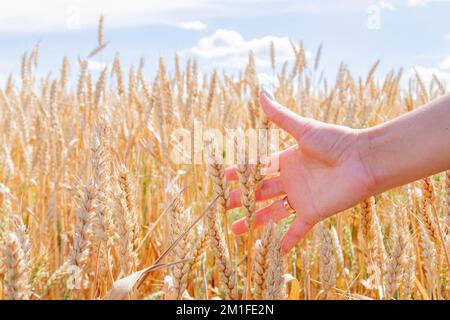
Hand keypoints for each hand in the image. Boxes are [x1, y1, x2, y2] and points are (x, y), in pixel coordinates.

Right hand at [226, 90, 376, 253]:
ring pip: (271, 213)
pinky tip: (276, 251)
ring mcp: (301, 198)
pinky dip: (287, 240)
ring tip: (235, 230)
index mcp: (286, 160)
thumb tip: (261, 92)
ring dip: (254, 222)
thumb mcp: (303, 129)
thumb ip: (280, 116)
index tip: (223, 178)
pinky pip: (297, 230)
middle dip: (240, 199)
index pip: (257, 168)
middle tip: (223, 206)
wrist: (364, 160)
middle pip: (259, 192)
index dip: (239, 173)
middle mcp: (291, 180)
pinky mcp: (313, 212)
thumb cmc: (336, 141)